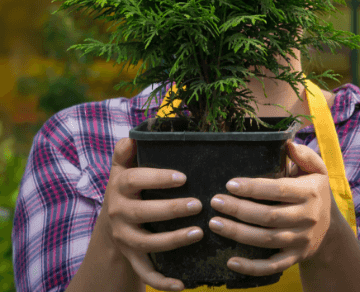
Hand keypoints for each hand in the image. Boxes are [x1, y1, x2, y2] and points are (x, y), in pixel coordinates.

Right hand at [102, 137, 203, 291]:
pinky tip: (183, 284)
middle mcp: (120, 214)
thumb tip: (135, 133)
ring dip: (173, 240)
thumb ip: (128, 151)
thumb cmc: (129, 190)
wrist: (110, 227)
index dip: (157, 177)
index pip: (134, 179)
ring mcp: (125, 238)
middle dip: (171, 209)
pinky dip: (162, 282)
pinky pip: (146, 273)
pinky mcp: (133, 258)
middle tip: (198, 204)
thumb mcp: (123, 169)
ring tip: (199, 232)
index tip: (183, 177)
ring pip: (147, 243)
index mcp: (120, 188)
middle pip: (143, 213)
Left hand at [208, 140, 333, 276]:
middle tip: (215, 202)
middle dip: (239, 210)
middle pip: (269, 217)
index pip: (279, 190)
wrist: (332, 231)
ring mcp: (301, 240)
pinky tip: (230, 262)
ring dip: (238, 233)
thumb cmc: (316, 194)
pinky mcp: (295, 257)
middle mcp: (307, 217)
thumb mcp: (318, 171)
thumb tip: (288, 143)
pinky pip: (272, 266)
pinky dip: (251, 267)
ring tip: (214, 223)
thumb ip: (304, 156)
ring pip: (266, 240)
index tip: (229, 184)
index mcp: (310, 193)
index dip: (253, 188)